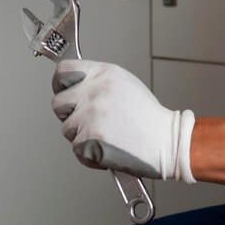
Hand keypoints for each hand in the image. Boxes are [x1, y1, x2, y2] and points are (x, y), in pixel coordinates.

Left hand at [51, 59, 194, 181]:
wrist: (167, 142)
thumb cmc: (148, 116)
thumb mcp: (124, 83)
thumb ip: (97, 81)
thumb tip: (73, 86)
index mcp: (103, 73)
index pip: (63, 70)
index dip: (60, 84)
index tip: (63, 91)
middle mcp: (94, 92)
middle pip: (58, 103)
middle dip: (70, 114)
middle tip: (89, 121)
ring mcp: (90, 116)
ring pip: (67, 129)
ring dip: (81, 136)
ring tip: (106, 135)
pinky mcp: (89, 139)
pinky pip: (76, 149)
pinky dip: (88, 154)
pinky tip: (107, 148)